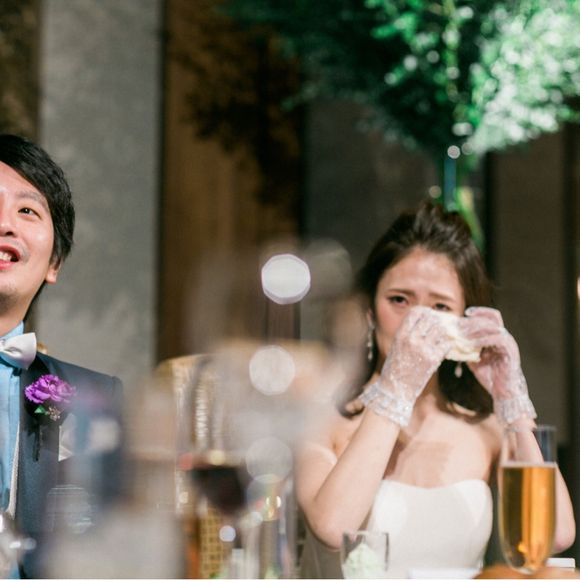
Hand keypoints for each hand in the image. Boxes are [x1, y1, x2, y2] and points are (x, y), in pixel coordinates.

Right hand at [359, 306, 454, 425]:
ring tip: (443, 336)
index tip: (429, 316)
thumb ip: (407, 333)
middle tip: (440, 325)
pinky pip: (445, 345)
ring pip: (440, 331)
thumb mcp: (396, 345)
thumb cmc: (395, 367)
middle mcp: (412, 339)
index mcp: (401, 334)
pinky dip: (447, 345)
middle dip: (436, 321)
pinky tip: (444, 348)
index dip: (424, 313)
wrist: (395, 389)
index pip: (416, 313)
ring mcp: (423, 349)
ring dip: (443, 332)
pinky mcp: (432, 360)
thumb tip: (423, 321)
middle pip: (430, 319)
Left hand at [460, 307, 535, 425]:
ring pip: (493, 327)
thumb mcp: (473, 360)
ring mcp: (509, 343)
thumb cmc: (490, 377)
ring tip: (461, 335)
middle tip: (458, 326)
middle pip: (491, 318)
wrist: (503, 393)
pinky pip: (497, 338)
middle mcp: (504, 337)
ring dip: (476, 330)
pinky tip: (471, 344)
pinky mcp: (511, 351)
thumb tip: (450, 342)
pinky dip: (482, 339)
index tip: (465, 313)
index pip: (490, 317)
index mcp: (497, 337)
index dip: (479, 312)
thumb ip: (466, 349)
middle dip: (473, 320)